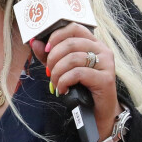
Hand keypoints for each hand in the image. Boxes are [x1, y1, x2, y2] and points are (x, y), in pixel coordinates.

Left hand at [31, 22, 121, 141]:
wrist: (97, 113)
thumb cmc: (80, 87)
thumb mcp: (62, 68)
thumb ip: (49, 54)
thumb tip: (35, 42)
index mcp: (93, 42)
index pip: (74, 27)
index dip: (57, 36)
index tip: (46, 49)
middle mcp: (102, 49)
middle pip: (71, 43)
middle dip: (54, 58)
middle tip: (49, 71)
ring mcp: (106, 63)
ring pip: (73, 58)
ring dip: (58, 72)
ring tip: (56, 83)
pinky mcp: (106, 79)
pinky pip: (78, 73)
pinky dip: (65, 81)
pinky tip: (63, 89)